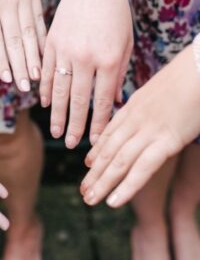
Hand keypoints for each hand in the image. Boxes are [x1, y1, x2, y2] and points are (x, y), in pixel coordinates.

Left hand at [0, 0, 45, 90]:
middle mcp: (6, 5)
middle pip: (14, 41)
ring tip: (37, 77)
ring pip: (29, 34)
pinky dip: (42, 38)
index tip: (6, 81)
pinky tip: (46, 53)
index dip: (1, 61)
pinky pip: (39, 20)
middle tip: (25, 89)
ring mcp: (23, 0)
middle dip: (19, 66)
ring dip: (33, 57)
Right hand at [40, 0, 132, 147]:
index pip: (103, 100)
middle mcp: (85, 58)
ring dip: (57, 113)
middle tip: (71, 144)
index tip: (95, 140)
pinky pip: (45, 71)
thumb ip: (119, 72)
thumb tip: (114, 100)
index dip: (99, 123)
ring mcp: (65, 50)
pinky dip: (45, 88)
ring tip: (56, 131)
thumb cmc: (116, 13)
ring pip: (59, 89)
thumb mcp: (126, 43)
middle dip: (75, 125)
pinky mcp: (51, 41)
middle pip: (78, 100)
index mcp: (108, 59)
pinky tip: (44, 102)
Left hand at [80, 45, 199, 207]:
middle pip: (108, 150)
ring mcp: (148, 130)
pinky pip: (142, 168)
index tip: (88, 164)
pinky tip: (113, 201)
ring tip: (90, 200)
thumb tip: (150, 111)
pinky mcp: (166, 140)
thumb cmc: (185, 77)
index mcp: (133, 106)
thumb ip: (149, 104)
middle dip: (94, 173)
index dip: (97, 151)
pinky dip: (126, 187)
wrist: (198, 69)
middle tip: (83, 190)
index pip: (109, 133)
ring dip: (102, 183)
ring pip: (118, 162)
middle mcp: (135, 119)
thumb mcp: (159, 89)